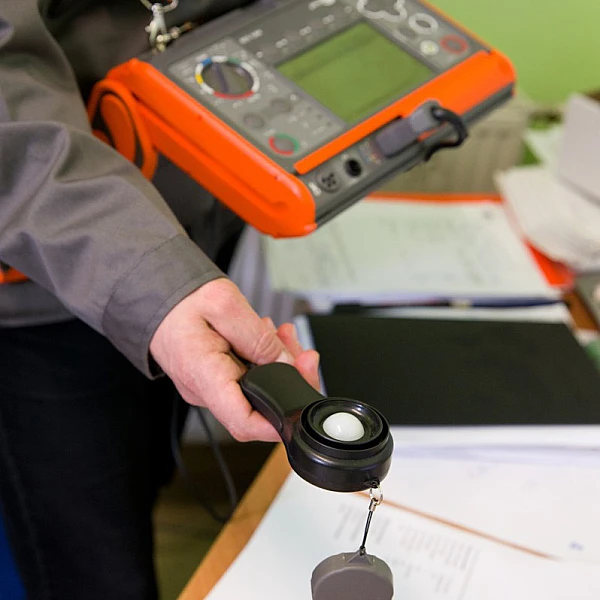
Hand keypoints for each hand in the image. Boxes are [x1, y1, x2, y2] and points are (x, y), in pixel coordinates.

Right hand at [149, 278, 320, 441]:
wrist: (153, 295)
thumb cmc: (180, 300)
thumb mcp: (225, 305)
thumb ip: (258, 338)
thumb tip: (288, 365)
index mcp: (204, 376)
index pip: (244, 423)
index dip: (279, 423)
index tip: (301, 405)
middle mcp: (204, 391)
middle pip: (259, 405)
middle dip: (289, 378)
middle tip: (301, 351)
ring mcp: (209, 388)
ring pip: (256, 390)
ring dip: (278, 363)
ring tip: (281, 334)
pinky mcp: (214, 379)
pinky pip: (246, 379)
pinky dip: (262, 359)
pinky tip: (267, 338)